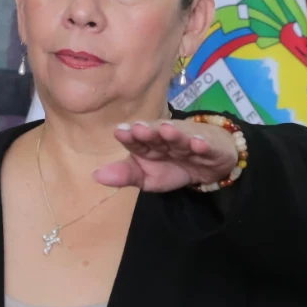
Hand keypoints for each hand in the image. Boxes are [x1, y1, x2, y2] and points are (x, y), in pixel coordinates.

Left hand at [94, 118, 237, 192]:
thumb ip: (124, 176)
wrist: (210, 165)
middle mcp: (166, 138)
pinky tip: (198, 143)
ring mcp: (188, 141)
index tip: (120, 132)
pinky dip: (203, 145)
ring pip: (181, 137)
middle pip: (157, 134)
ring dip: (174, 133)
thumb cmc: (173, 167)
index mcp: (148, 144)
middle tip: (139, 128)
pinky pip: (206, 147)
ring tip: (167, 130)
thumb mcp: (147, 178)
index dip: (129, 136)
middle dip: (149, 131)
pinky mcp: (210, 148)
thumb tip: (95, 175)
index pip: (136, 141)